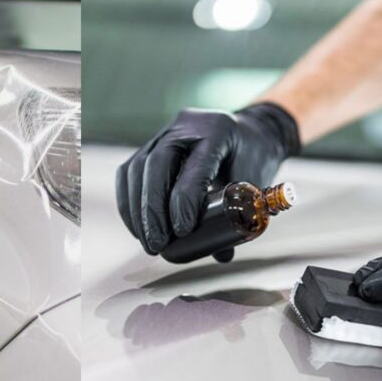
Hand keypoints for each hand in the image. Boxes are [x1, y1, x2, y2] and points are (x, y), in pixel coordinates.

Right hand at [115, 102, 299, 260]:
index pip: (194, 165)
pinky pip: (128, 173)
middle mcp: (185, 126)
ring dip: (137, 210)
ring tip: (147, 242)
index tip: (182, 232)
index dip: (184, 200)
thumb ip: (237, 215)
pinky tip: (137, 227)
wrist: (247, 133)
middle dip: (153, 210)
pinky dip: (129, 202)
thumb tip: (221, 254)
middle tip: (157, 244)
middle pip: (156, 165)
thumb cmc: (252, 157)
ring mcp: (163, 133)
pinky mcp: (149, 145)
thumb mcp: (252, 182)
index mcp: (216, 130)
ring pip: (136, 168)